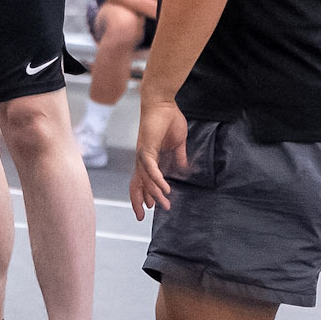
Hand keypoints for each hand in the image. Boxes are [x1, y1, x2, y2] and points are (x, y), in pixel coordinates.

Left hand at [130, 98, 187, 219]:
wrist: (163, 102)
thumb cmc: (169, 119)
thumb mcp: (178, 143)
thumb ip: (179, 157)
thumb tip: (183, 169)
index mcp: (150, 158)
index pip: (143, 180)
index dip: (144, 194)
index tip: (148, 209)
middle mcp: (143, 158)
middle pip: (137, 184)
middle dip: (138, 201)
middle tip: (142, 217)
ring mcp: (143, 154)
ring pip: (145, 179)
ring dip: (154, 194)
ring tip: (164, 205)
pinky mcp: (147, 148)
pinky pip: (150, 168)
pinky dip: (157, 180)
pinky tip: (165, 189)